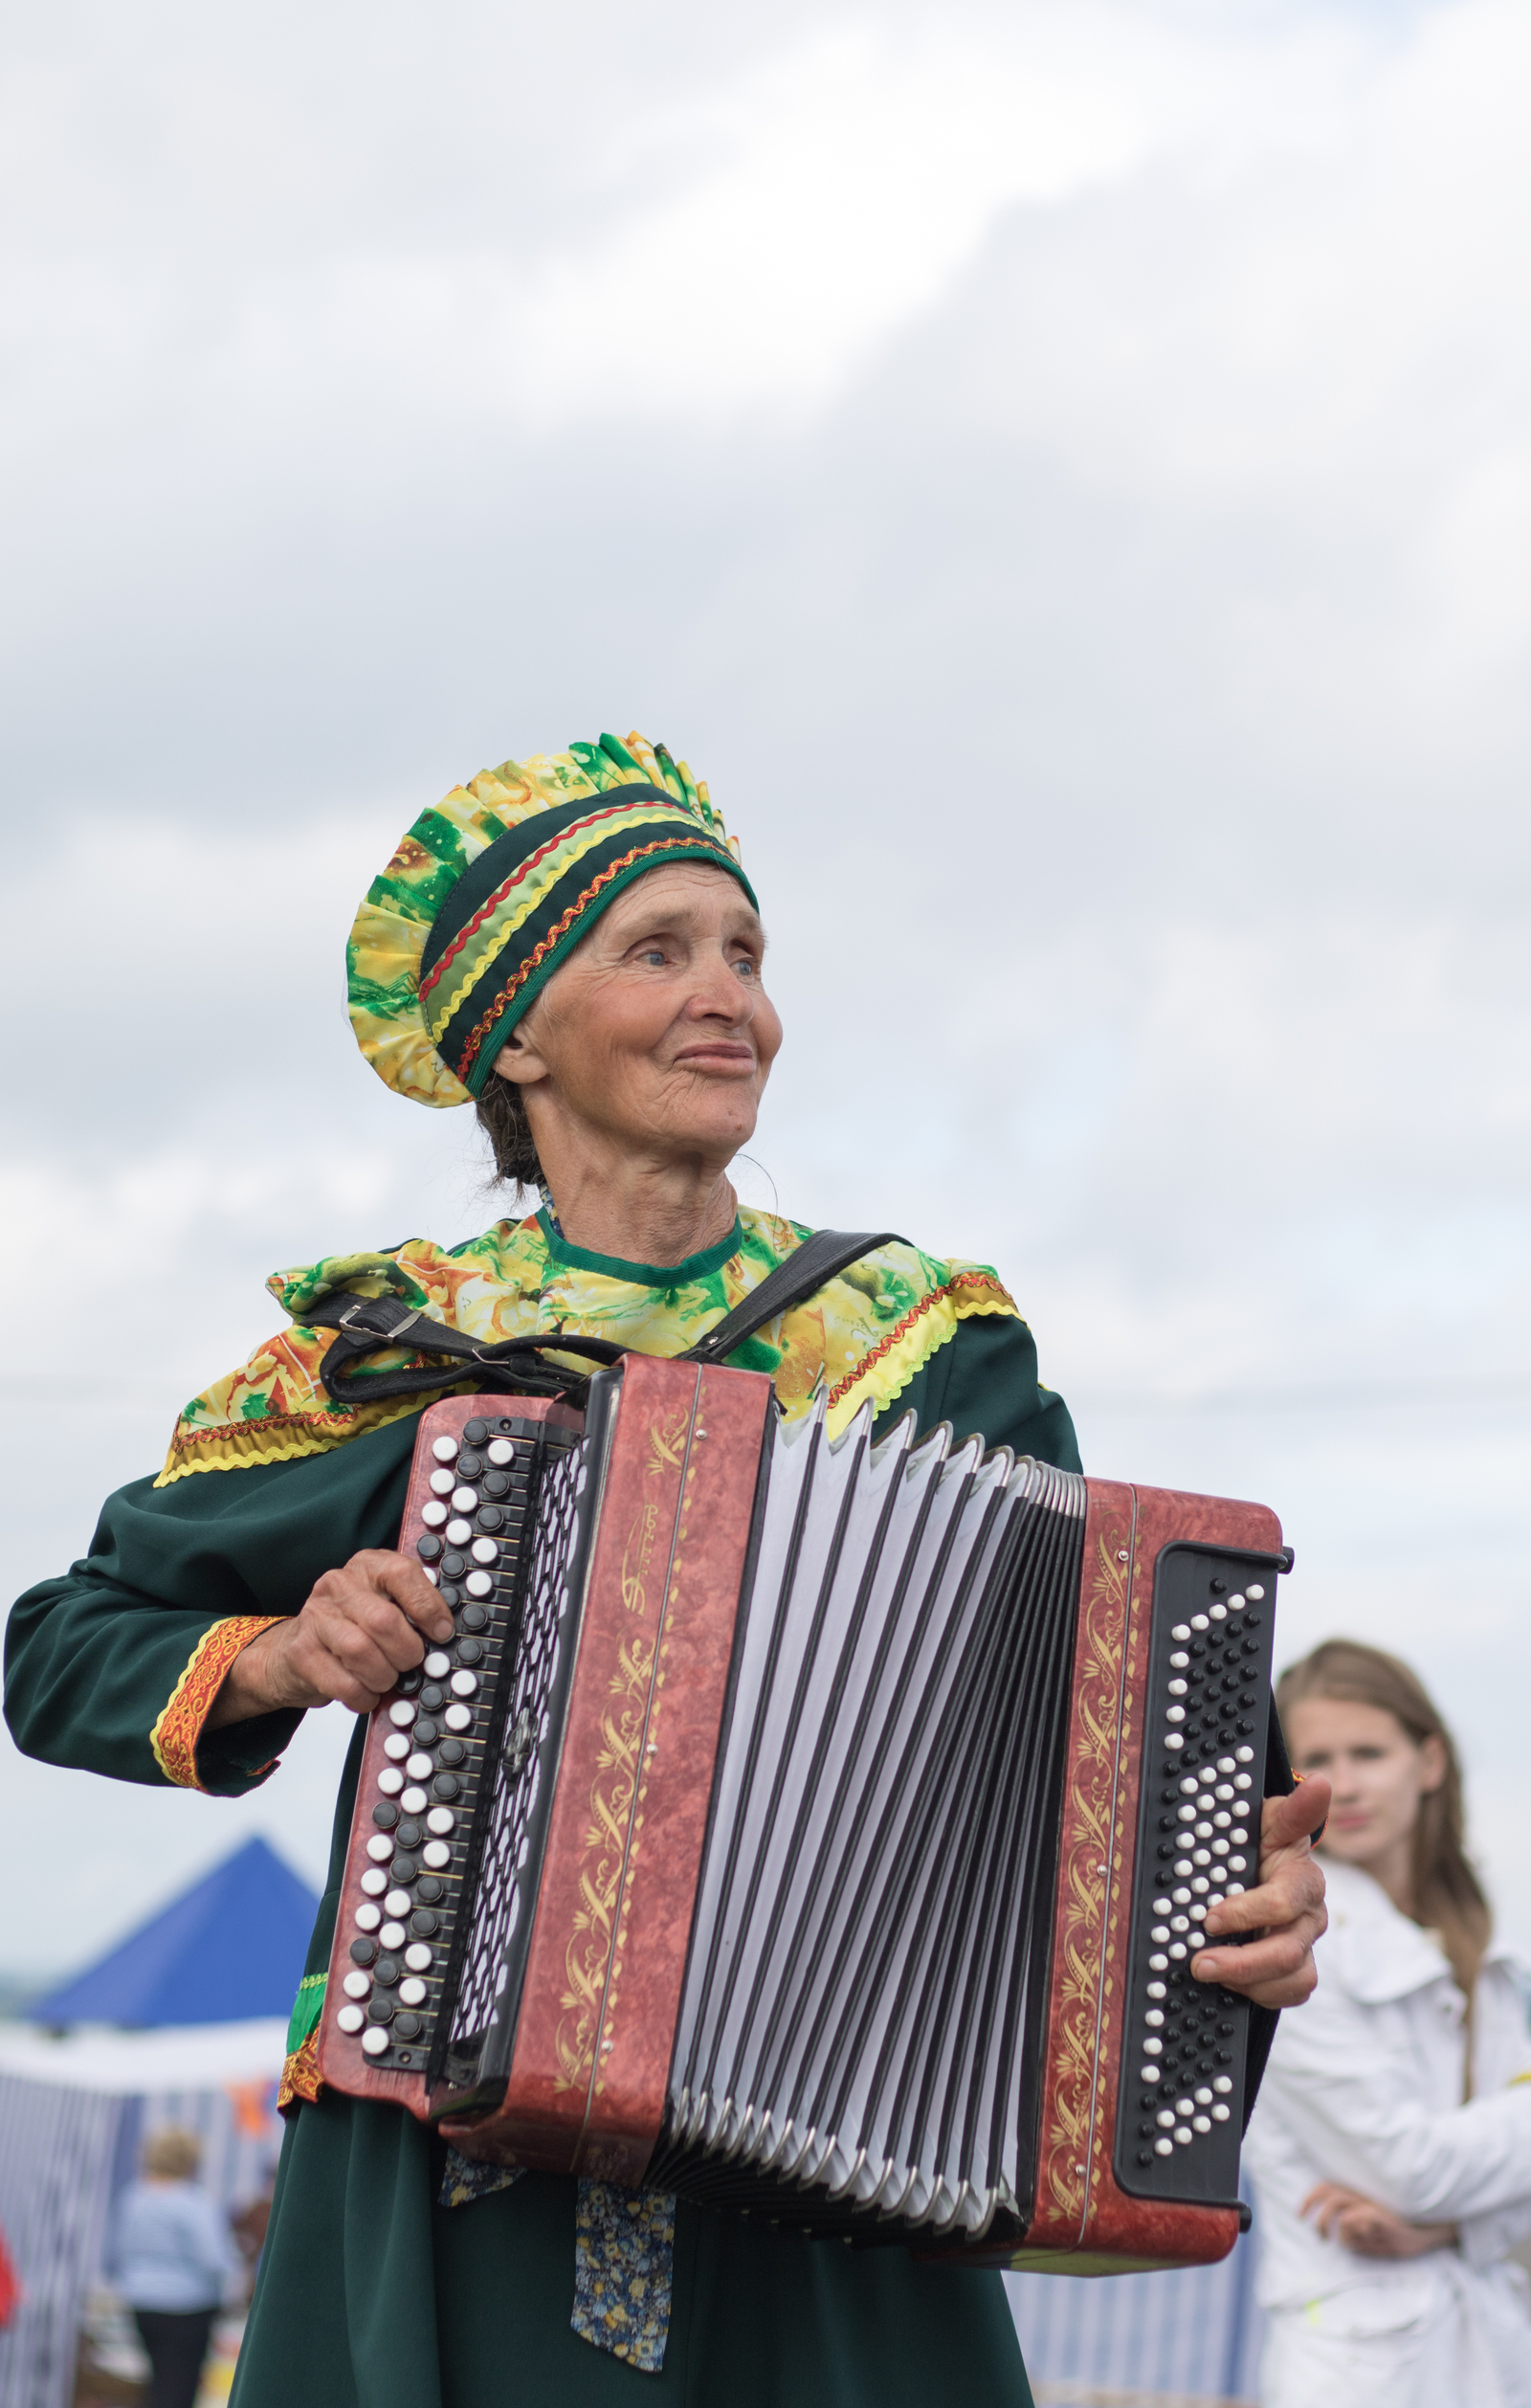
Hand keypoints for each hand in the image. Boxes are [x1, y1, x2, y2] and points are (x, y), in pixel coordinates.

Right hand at [205, 1552, 455, 1724]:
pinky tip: (366, 1693)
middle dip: (407, 1652)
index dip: (429, 1607)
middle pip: (384, 1620)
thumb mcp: (384, 1604)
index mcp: (368, 1566)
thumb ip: (412, 1610)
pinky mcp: (301, 1650)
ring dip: (384, 1676)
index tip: (442, 1633)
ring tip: (387, 1680)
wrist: (297, 1650)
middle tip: (410, 1664)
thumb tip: (446, 1636)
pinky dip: (363, 1695)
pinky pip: (342, 1681)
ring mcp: (316, 1616)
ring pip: (361, 1651)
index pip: (403, 1574)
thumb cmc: (354, 1627)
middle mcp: (339, 1584)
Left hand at [1190, 1776, 1329, 2007]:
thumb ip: (1294, 1810)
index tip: (1209, 1917)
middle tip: (1198, 1961)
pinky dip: (1262, 1994)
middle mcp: (1311, 1915)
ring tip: (1207, 1973)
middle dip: (1240, 1960)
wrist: (1261, 1867)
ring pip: (1292, 1978)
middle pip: (1287, 1951)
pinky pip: (1291, 1994)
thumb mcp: (1269, 1822)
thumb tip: (1322, 1783)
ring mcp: (1306, 1945)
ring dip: (1247, 1982)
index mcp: (1304, 1879)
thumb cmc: (1261, 1844)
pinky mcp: (1298, 1970)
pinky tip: (1233, 1985)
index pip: (1284, 1903)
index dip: (1247, 1913)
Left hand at [1303, 2180, 1456, 2258]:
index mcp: (1360, 2195)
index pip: (1326, 2187)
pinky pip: (1354, 2217)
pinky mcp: (1381, 2213)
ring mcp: (1372, 2202)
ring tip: (1335, 2240)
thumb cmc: (1405, 2231)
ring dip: (1331, 2224)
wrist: (1434, 2229)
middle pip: (1327, 2191)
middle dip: (1314, 2212)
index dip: (1309, 2198)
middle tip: (1319, 2236)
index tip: (1300, 2214)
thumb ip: (1360, 2235)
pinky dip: (1350, 2228)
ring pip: (1337, 2205)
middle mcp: (1364, 2194)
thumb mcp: (1378, 2236)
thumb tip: (1343, 2240)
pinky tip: (1364, 2235)